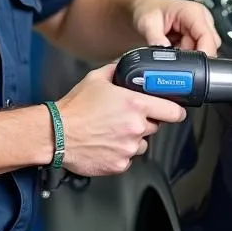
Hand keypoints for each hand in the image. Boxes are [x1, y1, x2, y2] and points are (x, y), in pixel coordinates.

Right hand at [55, 64, 186, 175]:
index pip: (173, 112)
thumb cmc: (74, 108)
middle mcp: (136, 127)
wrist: (55, 134)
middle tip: (125, 118)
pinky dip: (120, 153)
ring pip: (142, 144)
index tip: (175, 111)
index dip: (176, 111)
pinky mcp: (120, 164)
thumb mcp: (96, 79)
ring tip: (112, 132)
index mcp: (135, 105)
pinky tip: (106, 144)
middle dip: (145, 122)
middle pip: (155, 126)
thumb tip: (126, 65)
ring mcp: (128, 148)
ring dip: (133, 138)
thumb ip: (117, 70)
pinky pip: (128, 158)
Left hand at [130, 0, 220, 56]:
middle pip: (208, 46)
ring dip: (187, 54)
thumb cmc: (147, 9)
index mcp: (193, 12)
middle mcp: (201, 19)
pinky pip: (196, 51)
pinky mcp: (196, 35)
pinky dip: (185, 53)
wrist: (144, 8)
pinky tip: (174, 47)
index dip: (204, 54)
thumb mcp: (147, 23)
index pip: (207, 37)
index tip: (194, 67)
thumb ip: (155, 40)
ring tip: (171, 45)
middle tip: (173, 49)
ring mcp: (199, 28)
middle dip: (191, 55)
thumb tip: (164, 55)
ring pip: (202, 50)